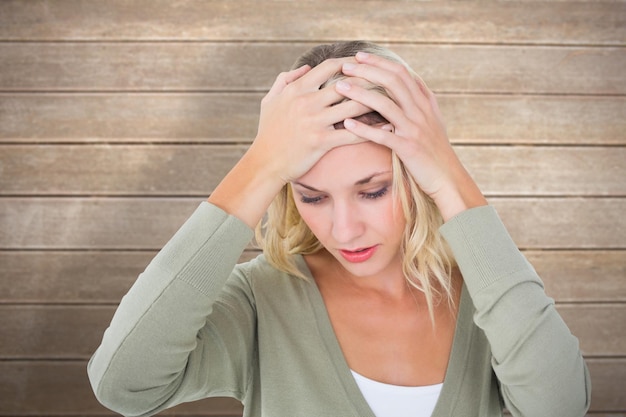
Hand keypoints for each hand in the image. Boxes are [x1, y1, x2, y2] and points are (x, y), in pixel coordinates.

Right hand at [209, 58, 372, 227]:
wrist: (264, 163)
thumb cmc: (267, 133)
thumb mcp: (270, 101)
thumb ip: (285, 80)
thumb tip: (306, 68)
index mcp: (297, 89)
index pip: (330, 67)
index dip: (350, 63)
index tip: (365, 64)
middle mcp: (306, 102)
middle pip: (347, 84)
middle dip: (369, 80)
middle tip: (387, 80)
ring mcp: (314, 122)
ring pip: (353, 107)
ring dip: (374, 103)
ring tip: (391, 101)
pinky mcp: (320, 142)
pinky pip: (352, 134)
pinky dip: (372, 130)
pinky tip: (387, 128)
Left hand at [336, 52, 485, 219]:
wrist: (447, 177)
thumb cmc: (435, 150)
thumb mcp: (433, 119)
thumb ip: (422, 98)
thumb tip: (412, 77)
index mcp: (425, 102)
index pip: (401, 73)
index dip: (379, 62)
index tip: (360, 56)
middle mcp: (421, 111)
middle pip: (392, 81)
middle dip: (367, 71)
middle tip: (345, 65)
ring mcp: (414, 129)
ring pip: (385, 104)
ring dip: (360, 94)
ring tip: (340, 87)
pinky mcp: (408, 148)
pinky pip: (383, 135)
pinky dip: (363, 128)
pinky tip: (346, 124)